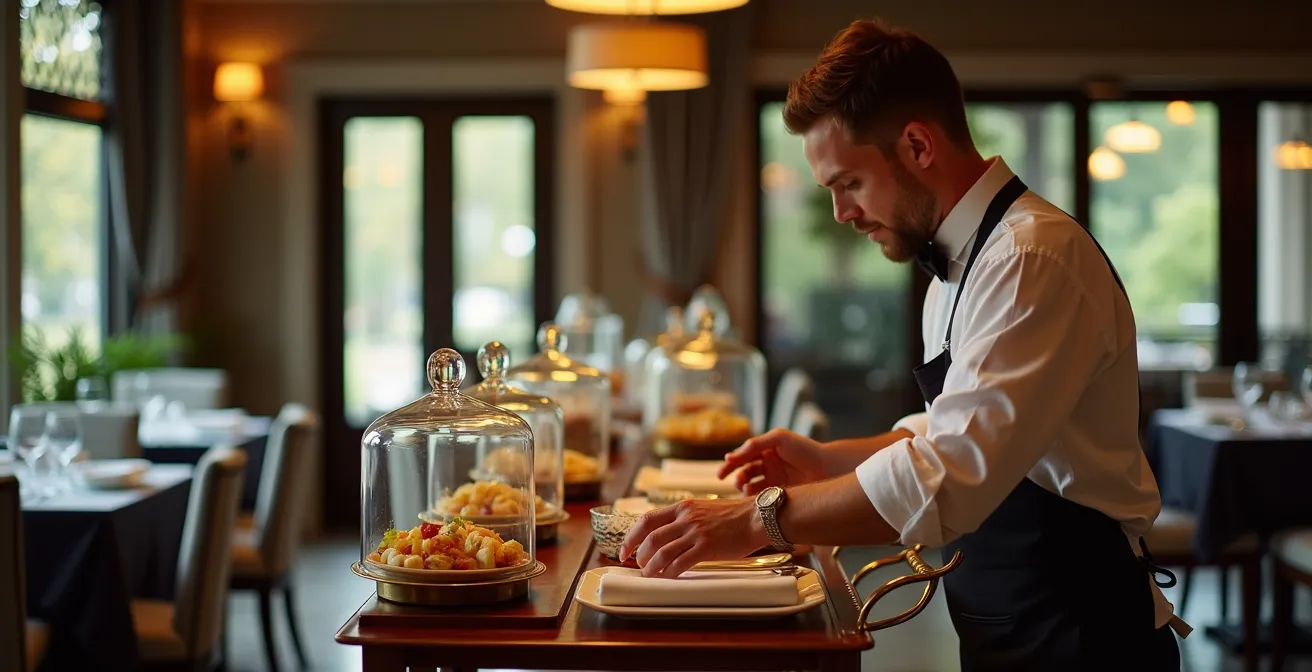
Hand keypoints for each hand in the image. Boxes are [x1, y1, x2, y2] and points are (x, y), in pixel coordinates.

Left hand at [620, 498, 769, 577]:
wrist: (756, 517)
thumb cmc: (733, 516)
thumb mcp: (703, 508)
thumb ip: (685, 518)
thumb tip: (667, 534)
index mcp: (682, 507)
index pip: (646, 520)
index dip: (631, 537)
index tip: (625, 550)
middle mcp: (686, 518)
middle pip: (650, 538)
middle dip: (639, 556)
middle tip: (640, 567)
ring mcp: (696, 532)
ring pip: (661, 552)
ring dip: (651, 567)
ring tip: (650, 575)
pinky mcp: (706, 547)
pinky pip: (680, 563)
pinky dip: (669, 573)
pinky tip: (668, 577)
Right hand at [717, 428, 825, 495]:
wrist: (828, 467)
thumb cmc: (804, 449)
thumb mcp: (778, 438)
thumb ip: (754, 444)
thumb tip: (729, 456)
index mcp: (765, 450)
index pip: (742, 457)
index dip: (730, 465)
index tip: (722, 473)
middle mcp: (767, 465)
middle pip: (743, 473)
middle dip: (736, 478)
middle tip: (736, 483)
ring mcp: (772, 480)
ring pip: (750, 487)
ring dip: (744, 489)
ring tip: (746, 489)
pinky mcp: (778, 494)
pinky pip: (760, 498)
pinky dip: (753, 499)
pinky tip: (754, 499)